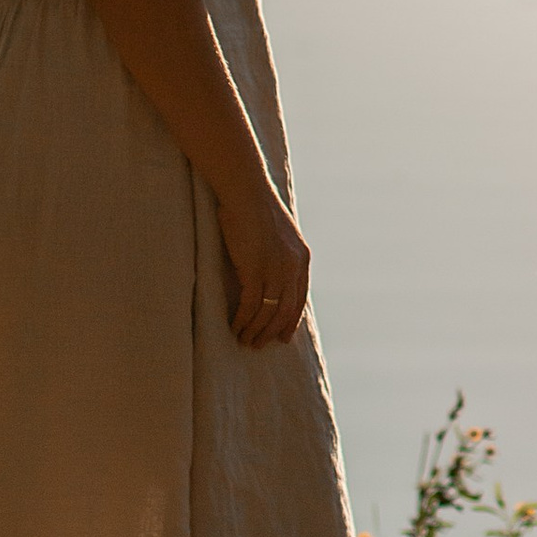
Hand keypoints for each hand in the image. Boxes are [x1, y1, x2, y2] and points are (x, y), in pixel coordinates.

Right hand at [220, 191, 311, 349]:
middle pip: (285, 310)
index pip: (300, 299)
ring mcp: (275, 269)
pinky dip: (243, 320)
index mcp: (302, 258)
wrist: (246, 191)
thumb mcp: (278, 234)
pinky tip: (235, 326)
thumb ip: (280, 256)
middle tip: (258, 344)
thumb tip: (271, 277)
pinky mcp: (255, 269)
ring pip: (268, 312)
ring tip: (243, 340)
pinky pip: (251, 305)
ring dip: (255, 330)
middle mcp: (293, 266)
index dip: (291, 321)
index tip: (283, 337)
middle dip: (271, 332)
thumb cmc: (255, 208)